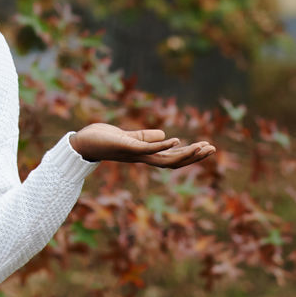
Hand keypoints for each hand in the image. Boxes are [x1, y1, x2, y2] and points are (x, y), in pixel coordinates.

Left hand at [70, 123, 215, 167]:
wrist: (83, 143)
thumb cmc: (104, 140)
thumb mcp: (129, 137)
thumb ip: (146, 137)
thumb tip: (164, 135)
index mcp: (146, 155)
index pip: (172, 157)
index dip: (190, 154)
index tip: (206, 147)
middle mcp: (144, 158)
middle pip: (174, 161)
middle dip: (194, 157)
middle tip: (212, 149)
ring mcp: (136, 154)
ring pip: (166, 159)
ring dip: (185, 154)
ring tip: (202, 147)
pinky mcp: (127, 147)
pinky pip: (148, 149)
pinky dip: (162, 146)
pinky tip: (175, 140)